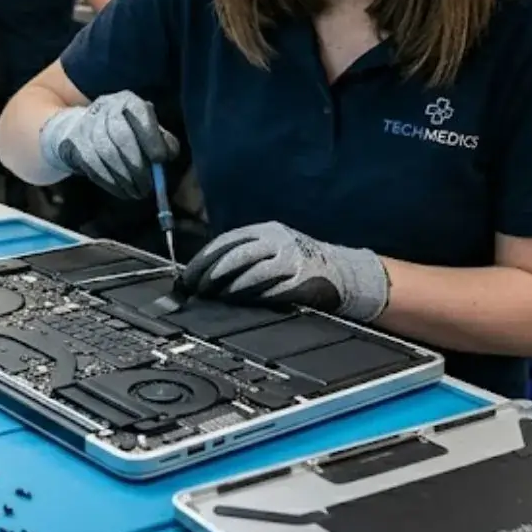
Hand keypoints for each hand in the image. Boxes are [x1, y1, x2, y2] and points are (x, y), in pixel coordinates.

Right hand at [38, 91, 178, 198]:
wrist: (78, 128)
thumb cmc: (123, 131)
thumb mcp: (144, 129)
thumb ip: (161, 140)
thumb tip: (169, 155)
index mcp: (127, 100)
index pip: (140, 113)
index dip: (151, 137)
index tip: (161, 159)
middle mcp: (105, 108)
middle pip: (121, 135)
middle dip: (137, 164)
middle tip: (148, 186)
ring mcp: (86, 125)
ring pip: (106, 154)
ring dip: (124, 178)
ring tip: (137, 192)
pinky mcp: (74, 143)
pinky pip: (93, 167)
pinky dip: (110, 183)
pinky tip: (122, 191)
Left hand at [178, 222, 389, 321]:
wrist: (343, 273)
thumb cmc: (299, 264)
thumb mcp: (271, 250)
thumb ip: (244, 257)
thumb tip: (205, 274)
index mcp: (266, 230)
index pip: (226, 241)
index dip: (204, 259)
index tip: (188, 276)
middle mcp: (276, 239)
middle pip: (234, 253)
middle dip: (210, 272)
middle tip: (194, 288)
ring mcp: (289, 257)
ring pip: (250, 269)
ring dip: (226, 284)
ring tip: (210, 296)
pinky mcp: (300, 277)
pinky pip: (270, 286)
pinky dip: (251, 294)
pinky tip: (236, 301)